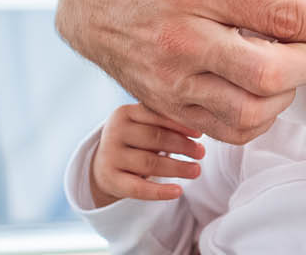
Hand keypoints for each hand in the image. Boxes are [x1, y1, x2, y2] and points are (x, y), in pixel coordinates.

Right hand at [56, 0, 305, 143]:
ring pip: (253, 111)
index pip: (279, 14)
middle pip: (270, 72)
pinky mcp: (168, 107)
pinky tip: (263, 84)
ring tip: (285, 61)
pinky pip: (231, 131)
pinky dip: (262, 114)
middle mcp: (180, 40)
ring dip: (287, 91)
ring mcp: (171, 81)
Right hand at [90, 104, 205, 208]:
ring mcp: (110, 156)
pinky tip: (178, 191)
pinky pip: (138, 188)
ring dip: (177, 167)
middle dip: (182, 145)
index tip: (200, 133)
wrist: (104, 164)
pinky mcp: (110, 179)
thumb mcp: (143, 126)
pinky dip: (160, 191)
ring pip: (150, 163)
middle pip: (155, 138)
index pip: (156, 115)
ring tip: (196, 170)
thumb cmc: (135, 141)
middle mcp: (114, 132)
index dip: (180, 124)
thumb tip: (200, 127)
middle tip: (201, 152)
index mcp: (124, 113)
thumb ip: (165, 122)